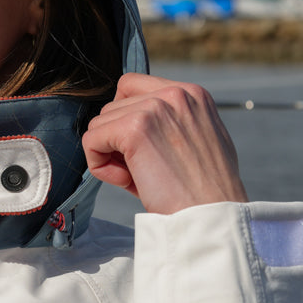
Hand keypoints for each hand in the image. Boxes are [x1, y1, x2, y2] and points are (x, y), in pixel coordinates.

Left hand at [81, 72, 247, 213]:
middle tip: (140, 170)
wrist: (211, 216)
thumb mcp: (198, 140)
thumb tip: (133, 119)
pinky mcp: (134, 128)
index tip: (140, 149)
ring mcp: (154, 108)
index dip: (125, 118)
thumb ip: (172, 122)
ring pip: (99, 123)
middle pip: (113, 106)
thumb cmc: (203, 190)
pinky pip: (91, 140)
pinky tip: (124, 181)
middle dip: (117, 140)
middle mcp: (174, 93)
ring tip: (137, 177)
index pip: (132, 86)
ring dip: (109, 154)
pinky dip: (98, 164)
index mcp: (190, 93)